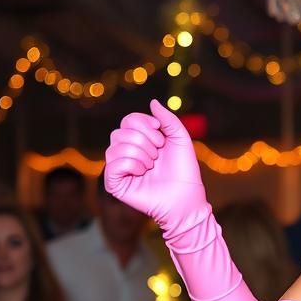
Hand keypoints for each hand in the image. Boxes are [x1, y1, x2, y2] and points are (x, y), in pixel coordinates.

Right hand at [104, 100, 208, 236]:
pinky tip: (142, 173)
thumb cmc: (185, 172)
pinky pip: (113, 162)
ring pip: (116, 145)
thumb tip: (152, 102)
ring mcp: (119, 168)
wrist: (186, 199)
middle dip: (144, 140)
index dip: (144, 123)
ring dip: (141, 154)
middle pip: (121, 131)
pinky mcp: (114, 183)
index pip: (128, 120)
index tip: (161, 137)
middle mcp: (127, 153)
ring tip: (151, 167)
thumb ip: (168, 119)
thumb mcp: (180, 139)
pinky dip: (131, 164)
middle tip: (158, 156)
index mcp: (140, 142)